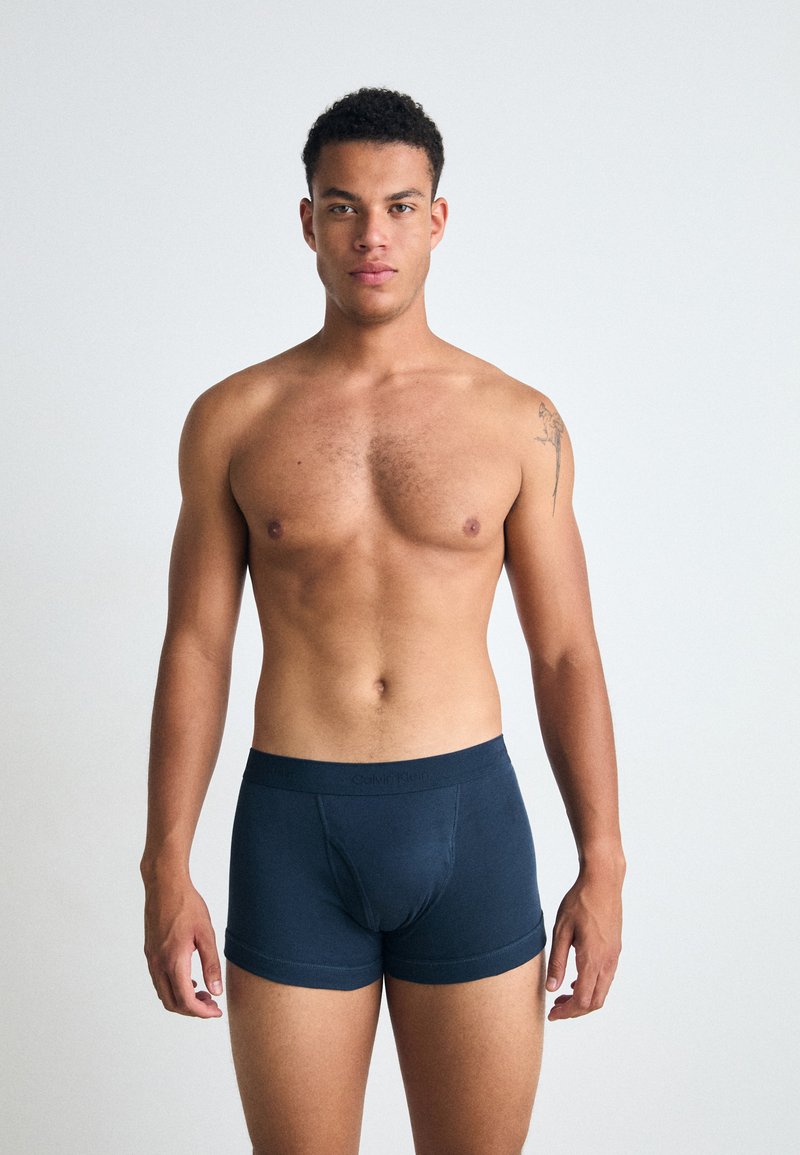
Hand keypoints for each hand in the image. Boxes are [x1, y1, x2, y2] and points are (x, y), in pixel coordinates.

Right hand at [142, 876, 223, 1017]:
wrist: (164, 885)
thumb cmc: (187, 905)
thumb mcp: (206, 934)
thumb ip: (211, 964)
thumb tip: (216, 990)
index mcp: (173, 961)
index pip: (185, 1000)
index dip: (201, 1011)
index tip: (216, 1011)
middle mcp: (158, 964)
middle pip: (172, 1003)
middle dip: (192, 1010)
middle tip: (211, 1005)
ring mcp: (151, 958)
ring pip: (164, 993)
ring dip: (182, 999)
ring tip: (203, 993)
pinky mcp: (150, 952)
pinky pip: (159, 980)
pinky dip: (174, 987)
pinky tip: (189, 979)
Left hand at [545, 870, 622, 1020]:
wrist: (603, 881)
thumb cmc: (580, 901)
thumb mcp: (561, 930)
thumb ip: (557, 962)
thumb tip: (552, 989)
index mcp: (593, 959)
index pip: (582, 1000)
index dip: (567, 1012)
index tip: (552, 1014)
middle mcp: (607, 962)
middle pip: (595, 1002)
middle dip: (575, 1011)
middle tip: (555, 1009)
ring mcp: (614, 956)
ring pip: (602, 991)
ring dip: (584, 999)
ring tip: (562, 996)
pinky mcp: (615, 949)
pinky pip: (606, 978)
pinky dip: (592, 986)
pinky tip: (576, 979)